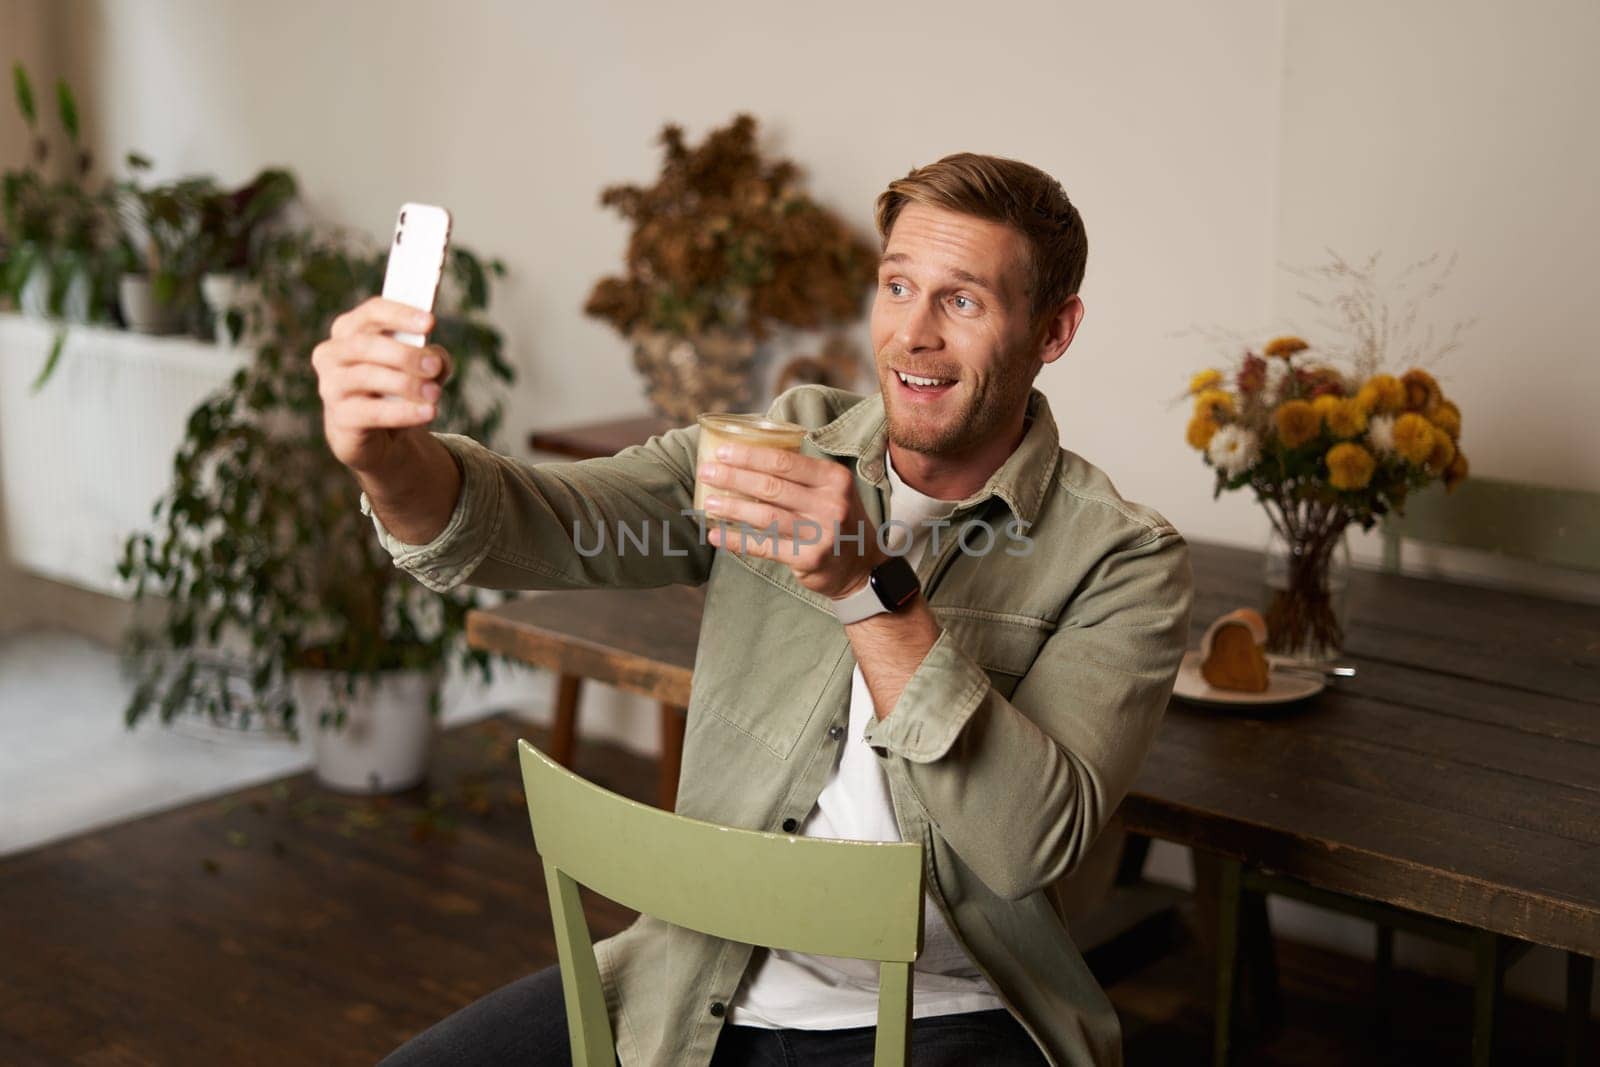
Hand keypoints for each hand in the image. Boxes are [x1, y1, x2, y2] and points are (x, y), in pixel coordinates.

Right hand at [311, 296, 452, 475]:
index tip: (430, 322)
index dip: (400, 314)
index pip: (371, 312)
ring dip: (406, 384)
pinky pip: (372, 412)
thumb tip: (435, 359)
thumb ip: (432, 359)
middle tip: (433, 366)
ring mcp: (330, 386)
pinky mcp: (339, 418)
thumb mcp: (420, 370)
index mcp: (350, 330)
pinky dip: (403, 412)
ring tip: (434, 394)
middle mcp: (332, 353)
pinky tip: (427, 412)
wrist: (379, 436)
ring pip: (366, 376)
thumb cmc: (397, 390)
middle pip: (365, 344)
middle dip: (404, 354)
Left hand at [699, 442, 884, 598]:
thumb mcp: (832, 490)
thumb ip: (802, 474)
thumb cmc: (837, 520)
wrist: (861, 567)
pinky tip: (717, 536)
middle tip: (706, 472)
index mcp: (834, 478)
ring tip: (708, 503)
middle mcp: (830, 503)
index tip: (722, 451)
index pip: (785, 461)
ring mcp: (821, 532)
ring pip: (766, 516)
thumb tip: (750, 457)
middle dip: (734, 477)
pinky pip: (765, 546)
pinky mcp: (809, 558)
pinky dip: (737, 541)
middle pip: (771, 486)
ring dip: (732, 508)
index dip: (750, 455)